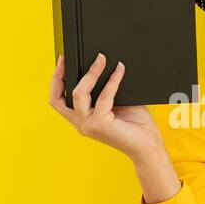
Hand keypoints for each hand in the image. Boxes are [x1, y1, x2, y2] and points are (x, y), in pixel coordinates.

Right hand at [49, 52, 164, 160]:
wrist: (148, 146)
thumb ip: (105, 89)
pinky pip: (104, 96)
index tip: (62, 60)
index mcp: (81, 119)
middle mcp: (81, 123)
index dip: (56, 80)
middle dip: (60, 74)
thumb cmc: (135, 125)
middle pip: (58, 97)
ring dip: (90, 72)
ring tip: (101, 58)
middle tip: (69, 56)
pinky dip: (112, 80)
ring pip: (78, 93)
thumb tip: (103, 63)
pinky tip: (120, 69)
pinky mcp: (100, 124)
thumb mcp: (115, 103)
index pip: (58, 100)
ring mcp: (88, 125)